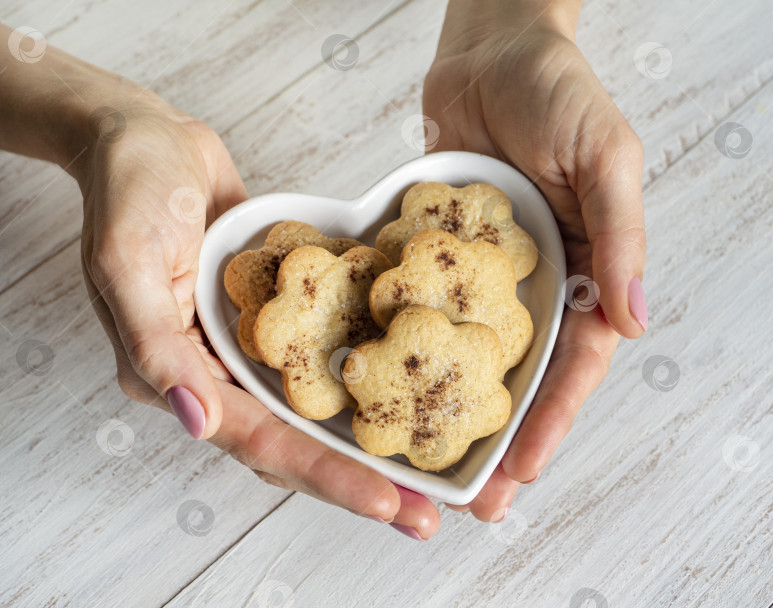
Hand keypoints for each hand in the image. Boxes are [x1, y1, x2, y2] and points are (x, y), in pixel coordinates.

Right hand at [71, 84, 439, 537]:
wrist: (150, 139)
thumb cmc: (129, 190)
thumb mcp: (126, 261)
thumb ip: (154, 345)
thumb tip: (195, 420)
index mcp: (178, 375)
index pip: (258, 441)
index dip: (322, 474)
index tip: (383, 501)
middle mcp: (217, 374)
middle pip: (294, 442)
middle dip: (357, 480)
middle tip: (422, 515)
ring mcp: (248, 350)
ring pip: (313, 410)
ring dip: (365, 444)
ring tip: (423, 475)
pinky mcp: (276, 319)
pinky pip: (320, 357)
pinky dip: (360, 380)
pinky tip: (407, 393)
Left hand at [423, 0, 646, 519]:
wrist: (490, 48)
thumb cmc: (558, 91)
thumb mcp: (605, 158)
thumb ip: (619, 238)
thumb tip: (635, 323)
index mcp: (586, 268)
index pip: (577, 360)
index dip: (554, 418)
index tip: (524, 470)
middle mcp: (535, 280)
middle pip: (521, 373)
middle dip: (502, 437)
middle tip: (476, 500)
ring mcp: (483, 272)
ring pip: (471, 353)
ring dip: (454, 408)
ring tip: (430, 465)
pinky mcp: (438, 254)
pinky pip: (426, 307)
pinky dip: (412, 347)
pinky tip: (390, 384)